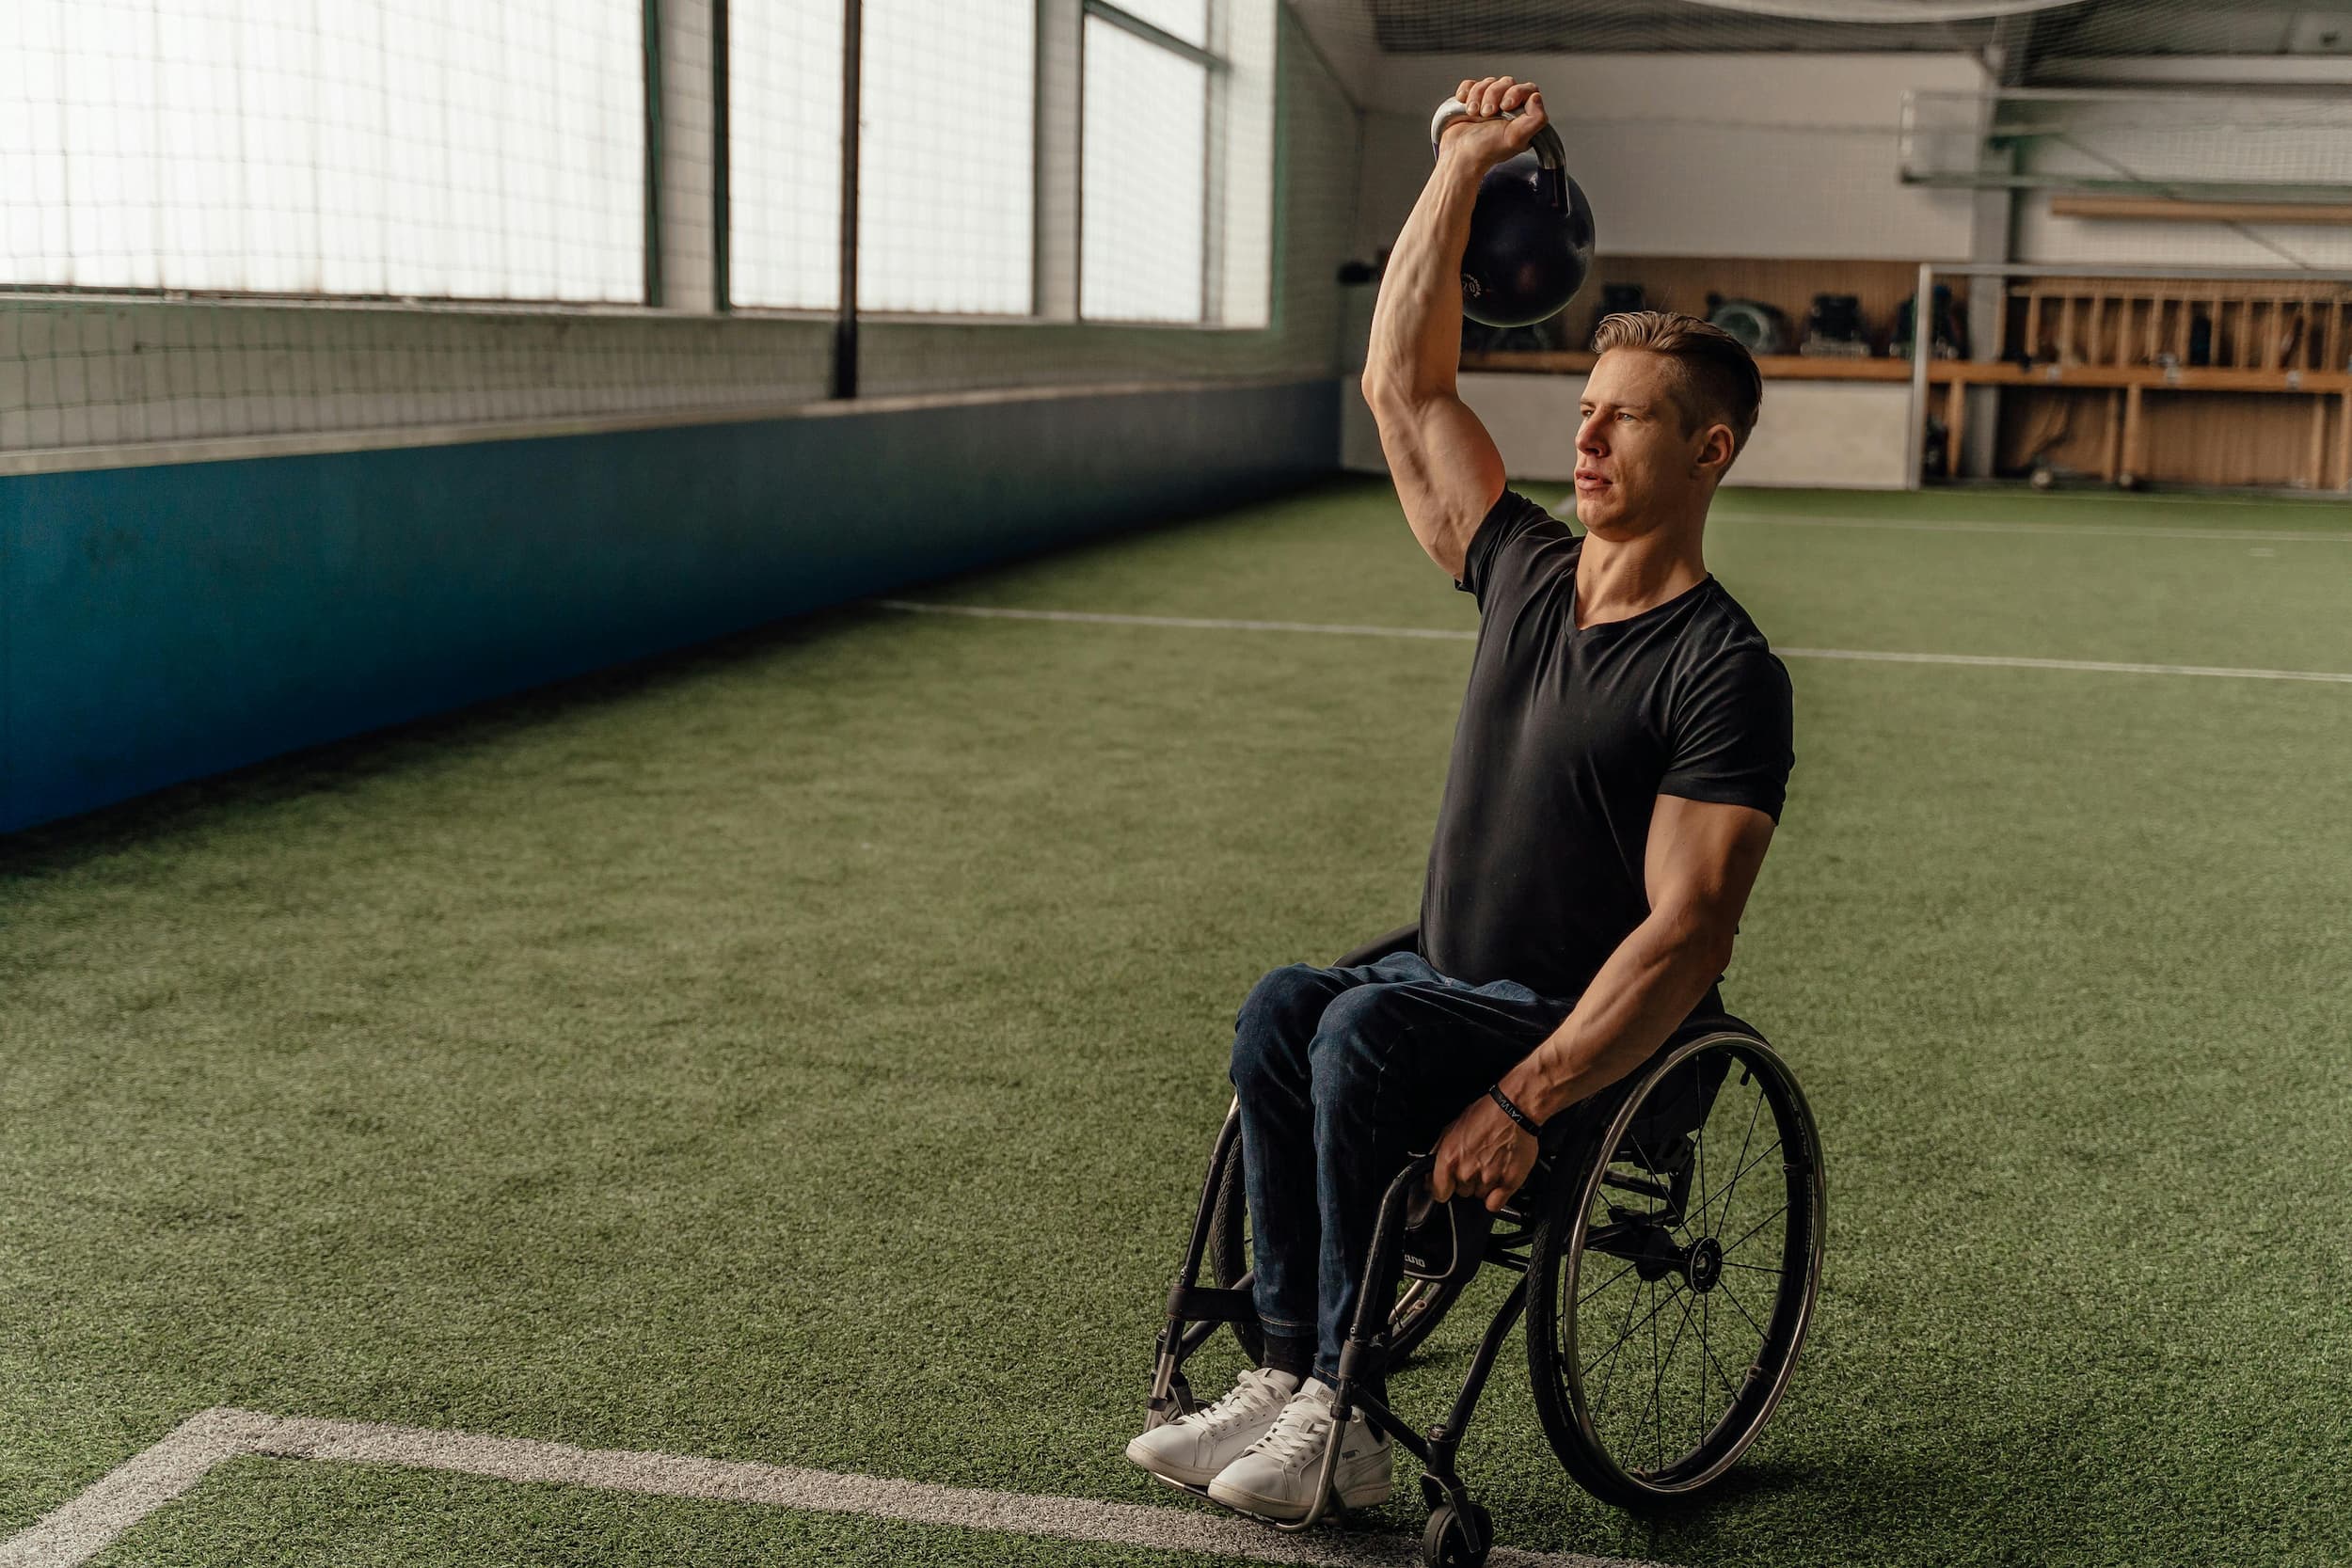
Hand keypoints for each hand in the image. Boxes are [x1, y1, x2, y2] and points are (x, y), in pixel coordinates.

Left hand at [1429, 1090, 1539, 1213]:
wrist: (1514, 1110)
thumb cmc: (1485, 1114)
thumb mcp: (1451, 1128)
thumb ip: (1438, 1153)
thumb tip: (1430, 1172)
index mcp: (1449, 1158)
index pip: (1438, 1192)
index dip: (1442, 1188)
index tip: (1446, 1185)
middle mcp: (1467, 1171)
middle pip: (1461, 1192)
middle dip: (1466, 1181)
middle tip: (1477, 1162)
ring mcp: (1488, 1179)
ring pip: (1478, 1196)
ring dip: (1483, 1185)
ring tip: (1491, 1164)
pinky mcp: (1508, 1183)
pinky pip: (1494, 1204)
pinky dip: (1496, 1197)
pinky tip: (1498, 1180)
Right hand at [1438, 77, 1547, 170]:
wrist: (1459, 155)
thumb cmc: (1485, 150)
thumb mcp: (1516, 138)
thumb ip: (1536, 119)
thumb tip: (1536, 97)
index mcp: (1522, 116)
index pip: (1527, 90)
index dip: (1516, 93)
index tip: (1505, 106)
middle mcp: (1507, 107)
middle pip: (1506, 83)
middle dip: (1493, 95)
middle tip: (1486, 114)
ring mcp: (1489, 102)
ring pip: (1488, 82)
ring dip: (1477, 96)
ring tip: (1473, 114)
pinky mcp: (1471, 100)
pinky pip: (1470, 84)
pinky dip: (1466, 92)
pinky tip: (1465, 106)